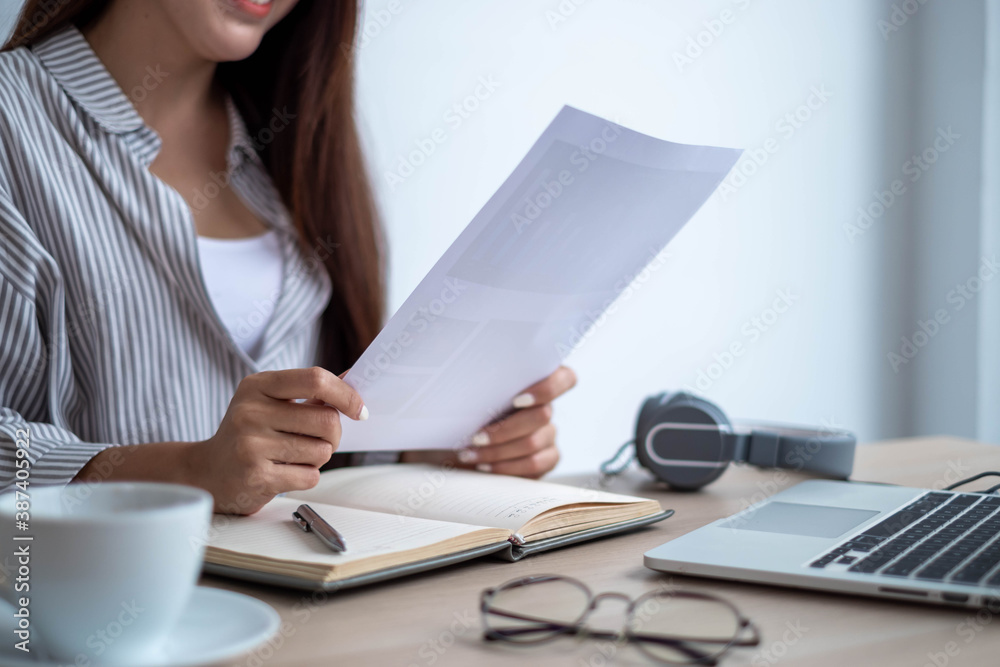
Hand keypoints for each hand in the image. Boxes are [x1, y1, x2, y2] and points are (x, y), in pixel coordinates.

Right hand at [188, 367, 366, 513]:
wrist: (207, 473)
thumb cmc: (250, 434)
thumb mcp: (270, 402)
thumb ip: (310, 392)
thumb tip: (354, 378)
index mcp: (257, 385)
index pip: (316, 379)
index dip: (346, 395)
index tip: (360, 410)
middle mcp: (251, 411)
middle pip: (326, 420)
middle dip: (333, 435)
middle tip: (319, 440)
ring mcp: (251, 444)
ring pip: (322, 451)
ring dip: (317, 458)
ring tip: (292, 456)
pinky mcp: (256, 476)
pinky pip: (310, 476)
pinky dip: (306, 476)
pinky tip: (283, 473)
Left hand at [401, 366, 576, 478]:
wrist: (446, 439)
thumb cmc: (457, 408)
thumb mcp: (459, 386)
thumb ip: (467, 371)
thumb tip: (442, 350)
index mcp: (535, 380)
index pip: (564, 378)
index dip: (548, 388)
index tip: (516, 398)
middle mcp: (547, 406)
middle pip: (544, 415)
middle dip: (505, 429)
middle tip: (475, 435)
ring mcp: (549, 434)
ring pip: (535, 443)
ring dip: (499, 451)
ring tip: (468, 454)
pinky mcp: (545, 459)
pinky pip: (536, 466)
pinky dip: (506, 468)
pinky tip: (483, 466)